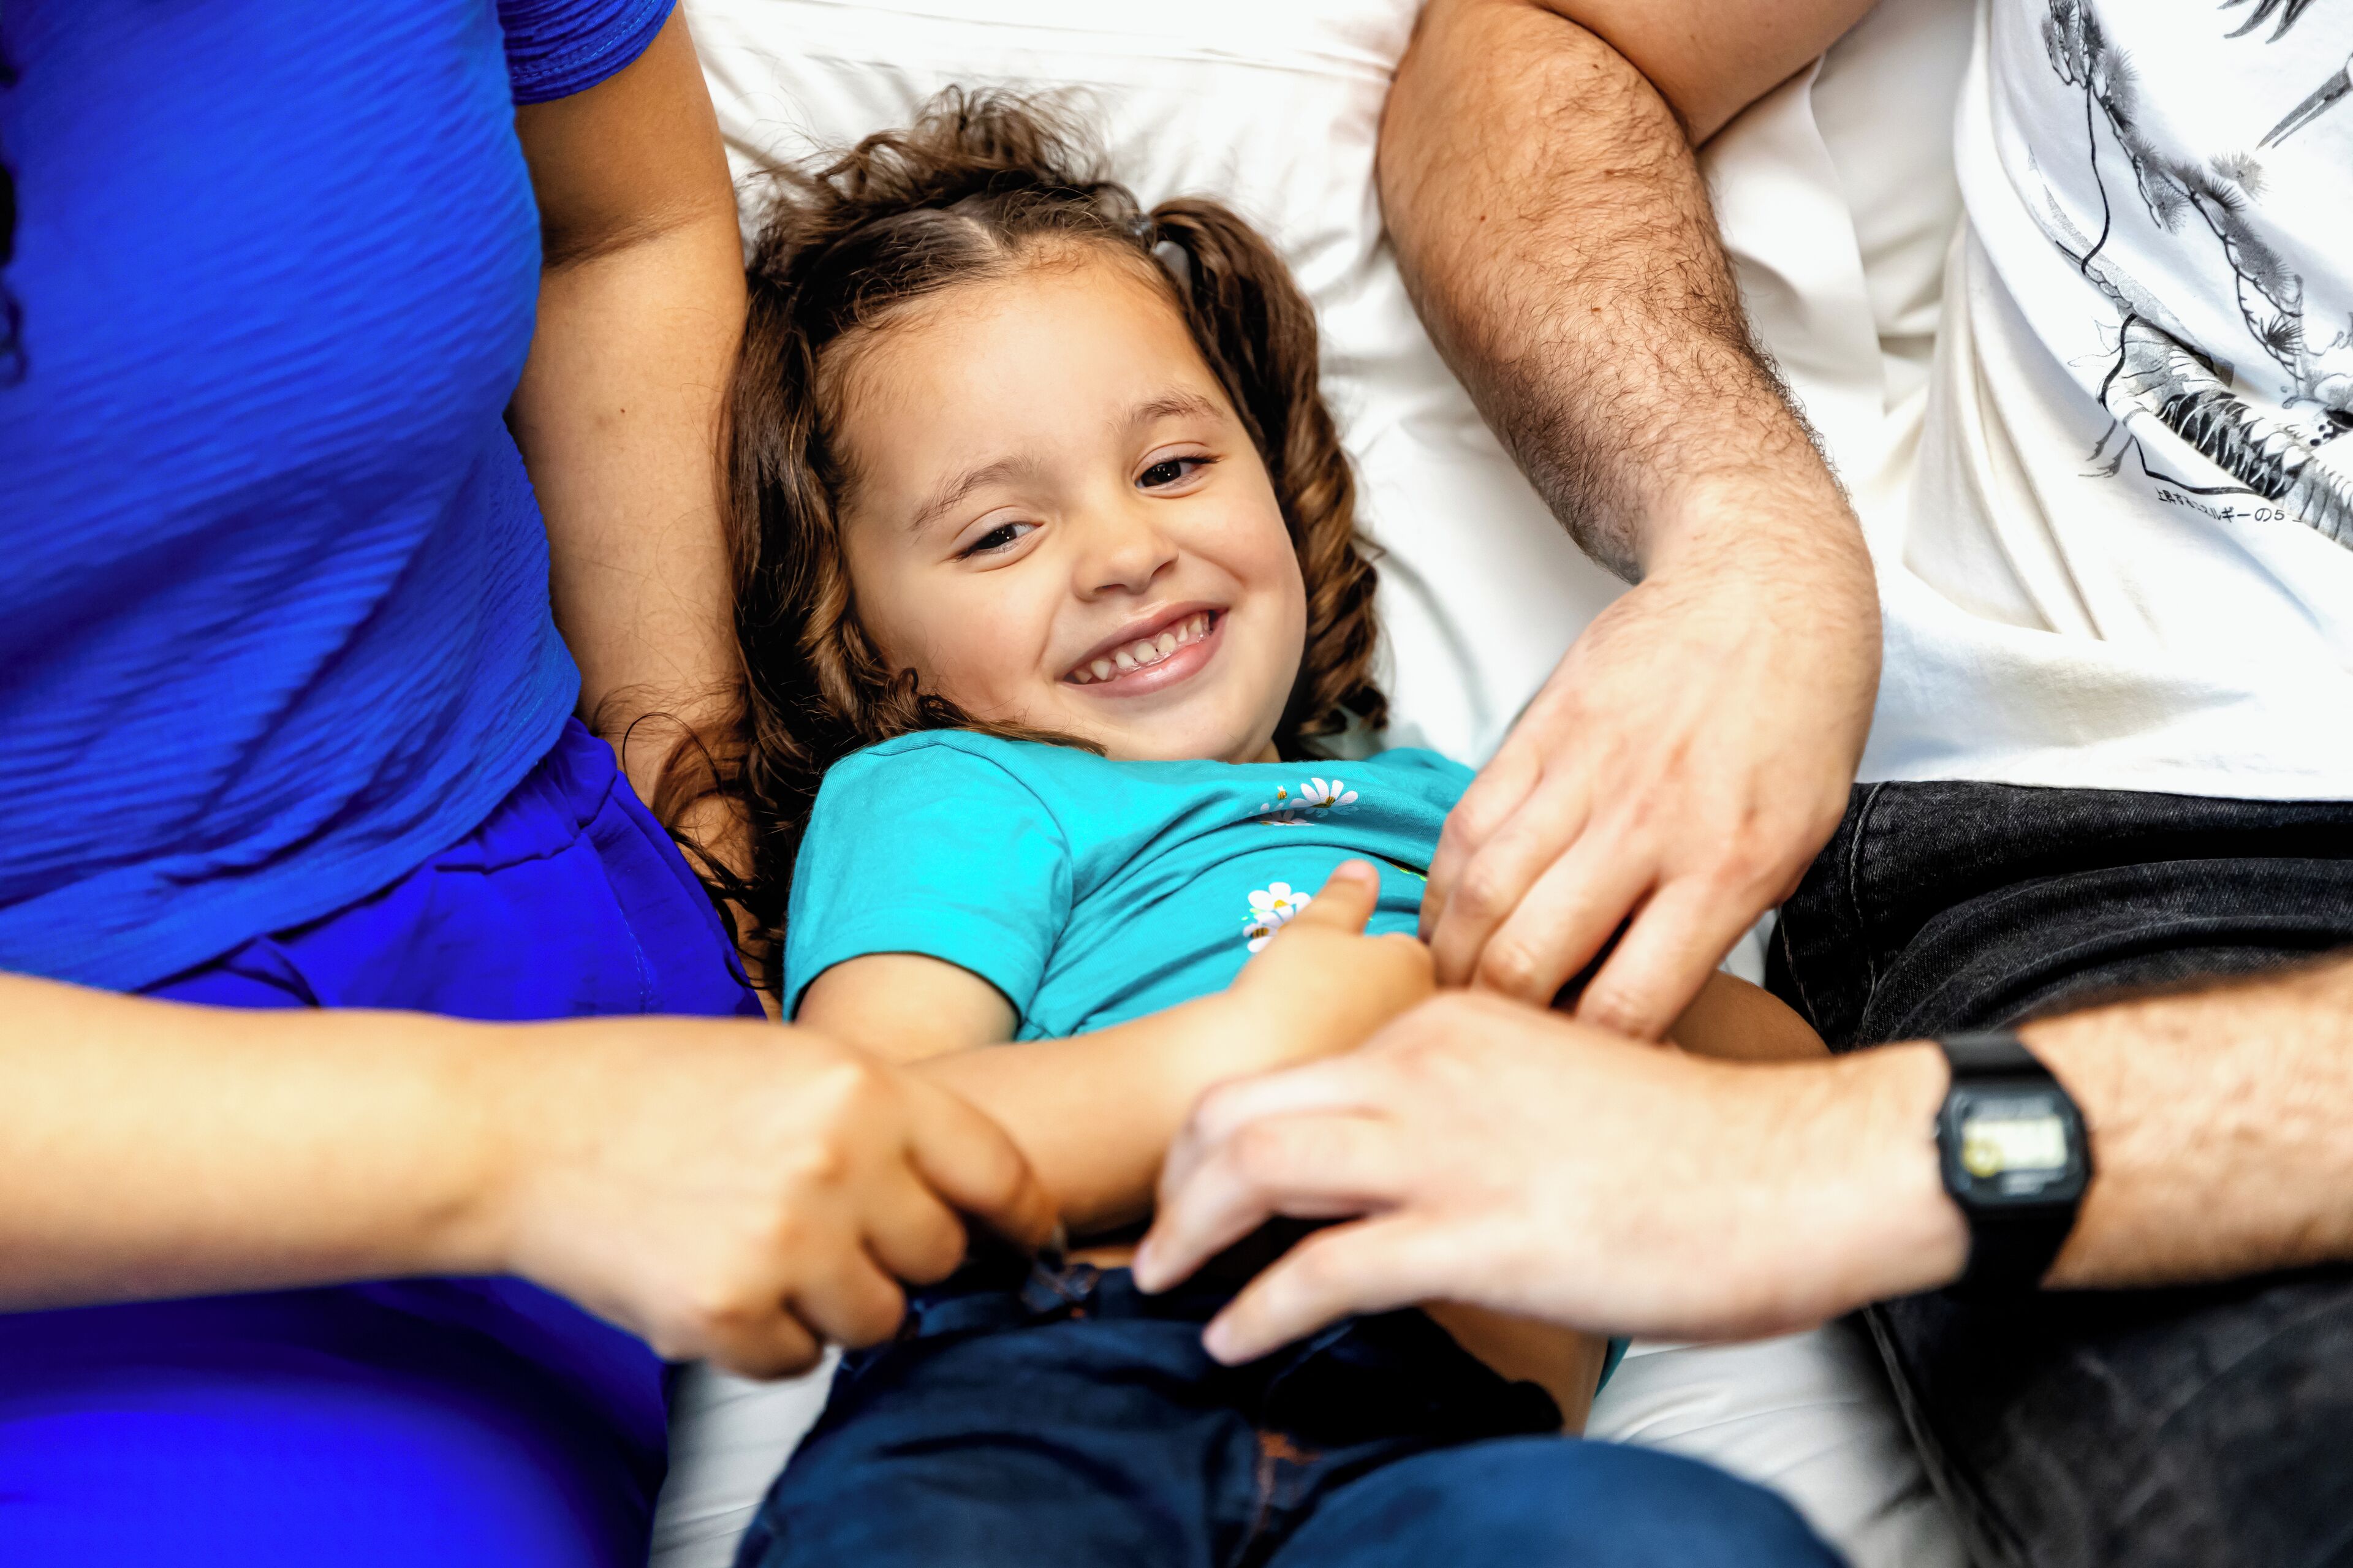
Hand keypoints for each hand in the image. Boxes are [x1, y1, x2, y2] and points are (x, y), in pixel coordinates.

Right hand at [483, 1021, 1055, 1377]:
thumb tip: (969, 1197)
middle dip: (899, 1255)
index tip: (1024, 1242)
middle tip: (829, 1231)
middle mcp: (839, 1162)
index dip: (1019, 1218)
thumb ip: (882, 1119)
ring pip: (880, 1320)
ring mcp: (786, 1241)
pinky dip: (768, 1339)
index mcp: (864, 1087)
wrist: (512, 1130)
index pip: (998, 1173)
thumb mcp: (787, 1060)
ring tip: (762, 1249)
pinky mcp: (727, 1312)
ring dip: (836, 1304)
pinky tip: (713, 1280)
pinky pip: (799, 1362)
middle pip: (939, 1256)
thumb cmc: (651, 1088)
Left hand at [1132, 990, 1960, 1361]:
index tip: (1208, 1189)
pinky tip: (1236, 1338)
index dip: (1229, 1136)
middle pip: (1243, 1105)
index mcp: (1445, 1026)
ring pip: (1257, 1165)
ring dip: (1191, 1232)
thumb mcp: (1550, 1089)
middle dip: (1181, 1180)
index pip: (1294, 1068)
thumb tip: (1400, 1166)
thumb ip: (1463, 1106)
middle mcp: (1425, 1064)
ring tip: (1169, 1284)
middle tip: (1160, 1243)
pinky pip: (1324, 1268)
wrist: (1798, 1168)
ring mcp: (1446, 1145)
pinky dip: (1259, 1305)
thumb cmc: (1693, 1147)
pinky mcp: (1477, 1231)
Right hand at [1217, 860, 1435, 1074]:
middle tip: (1316, 996)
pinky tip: (1313, 1059)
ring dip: (1358, 1026)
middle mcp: (1423, 1013)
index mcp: (1416, 964)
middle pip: (1399, 993)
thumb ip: (1344, 897)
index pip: (1402, 949)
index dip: (1362, 953)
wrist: (1253, 1064)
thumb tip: (1365, 869)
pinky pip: (1364, 1065)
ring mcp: (1404, 1056)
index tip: (1328, 964)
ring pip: (1384, 1030)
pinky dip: (1345, 1059)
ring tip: (1312, 1028)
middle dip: (1368, 991)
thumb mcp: (1314, 926)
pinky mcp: (1379, 1090)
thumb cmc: (1287, 986)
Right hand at [1421, 536, 1876, 1037]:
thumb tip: (1649, 1007)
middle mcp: (1651, 825)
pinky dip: (1444, 886)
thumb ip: (1722, 922)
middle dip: (1496, 1021)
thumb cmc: (1797, 718)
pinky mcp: (1538, 733)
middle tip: (1492, 1045)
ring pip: (1478, 898)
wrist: (1765, 586)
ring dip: (1450, 961)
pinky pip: (1467, 828)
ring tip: (1452, 993)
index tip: (1577, 1082)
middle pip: (1527, 961)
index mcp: (1731, 868)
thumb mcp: (1800, 838)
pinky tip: (1448, 918)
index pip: (1629, 1005)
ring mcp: (1585, 775)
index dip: (1586, 1060)